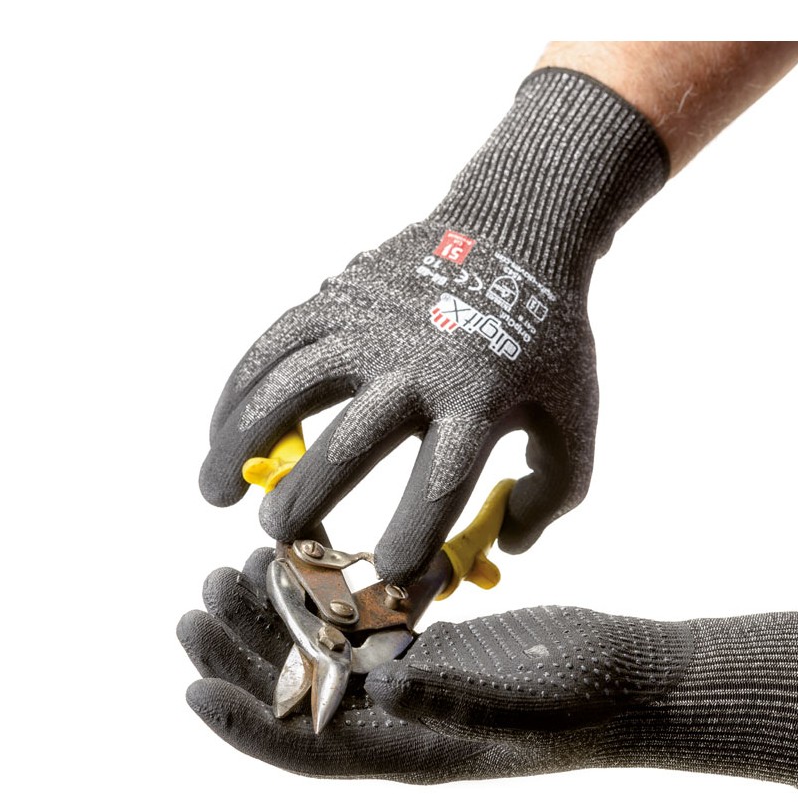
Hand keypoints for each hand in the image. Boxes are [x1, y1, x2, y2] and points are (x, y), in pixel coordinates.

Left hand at [180, 553, 797, 786]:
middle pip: (298, 699)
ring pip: (322, 657)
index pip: (312, 748)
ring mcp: (415, 685)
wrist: (635, 682)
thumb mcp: (527, 692)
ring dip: (272, 621)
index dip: (247, 726)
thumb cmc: (591, 695)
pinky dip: (325, 596)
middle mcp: (402, 723)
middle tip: (192, 606)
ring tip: (224, 574)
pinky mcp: (432, 648)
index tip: (191, 689)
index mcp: (415, 750)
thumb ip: (456, 692)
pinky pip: (361, 627)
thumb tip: (379, 687)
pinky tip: (298, 559)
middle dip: (240, 658)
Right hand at [198, 70, 667, 582]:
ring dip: (242, 442)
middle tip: (278, 537)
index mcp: (480, 399)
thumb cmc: (546, 343)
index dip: (412, 533)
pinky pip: (273, 346)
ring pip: (290, 386)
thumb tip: (498, 550)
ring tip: (215, 493)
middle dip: (307, 497)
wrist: (519, 230)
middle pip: (351, 441)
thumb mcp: (573, 417)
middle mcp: (418, 363)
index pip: (442, 480)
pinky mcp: (336, 295)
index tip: (390, 576)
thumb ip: (550, 494)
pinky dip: (240, 393)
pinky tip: (221, 434)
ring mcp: (370, 324)